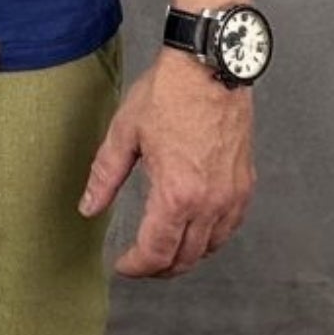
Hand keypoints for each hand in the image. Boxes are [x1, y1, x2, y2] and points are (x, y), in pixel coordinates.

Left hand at [77, 47, 255, 275]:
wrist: (209, 66)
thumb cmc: (169, 93)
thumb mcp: (125, 132)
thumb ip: (106, 175)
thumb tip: (89, 207)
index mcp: (176, 194)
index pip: (156, 252)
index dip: (135, 267)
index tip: (122, 265)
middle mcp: (209, 202)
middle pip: (185, 258)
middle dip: (158, 268)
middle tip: (139, 263)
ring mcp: (231, 195)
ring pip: (210, 248)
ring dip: (185, 256)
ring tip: (164, 251)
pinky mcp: (245, 183)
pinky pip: (230, 227)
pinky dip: (211, 238)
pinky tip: (196, 230)